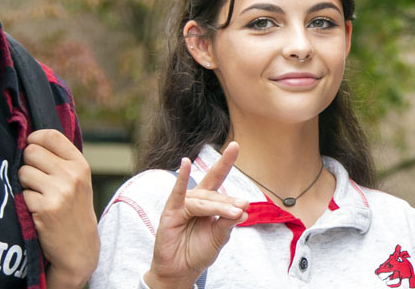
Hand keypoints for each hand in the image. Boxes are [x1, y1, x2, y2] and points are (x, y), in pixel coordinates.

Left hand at [20, 129, 98, 288]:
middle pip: (31, 152)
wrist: (79, 248)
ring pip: (23, 172)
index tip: (32, 149)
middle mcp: (72, 175)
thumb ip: (60, 160)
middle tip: (37, 181)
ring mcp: (59, 191)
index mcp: (80, 164)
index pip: (50, 135)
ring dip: (25, 185)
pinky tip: (38, 213)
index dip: (34, 139)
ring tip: (40, 198)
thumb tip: (30, 138)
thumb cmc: (73, 211)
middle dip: (28, 165)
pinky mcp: (45, 208)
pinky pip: (22, 194)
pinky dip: (26, 203)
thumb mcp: (77, 181)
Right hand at [145, 142, 249, 288]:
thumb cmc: (198, 251)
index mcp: (207, 202)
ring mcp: (182, 205)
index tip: (236, 145)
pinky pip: (178, 194)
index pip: (217, 178)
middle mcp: (195, 200)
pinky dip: (182, 178)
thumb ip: (228, 222)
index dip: (225, 162)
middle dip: (229, 200)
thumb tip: (243, 209)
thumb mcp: (219, 237)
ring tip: (235, 213)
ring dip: (220, 206)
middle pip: (215, 193)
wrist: (181, 270)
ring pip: (204, 200)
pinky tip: (186, 163)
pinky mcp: (171, 212)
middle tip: (243, 206)